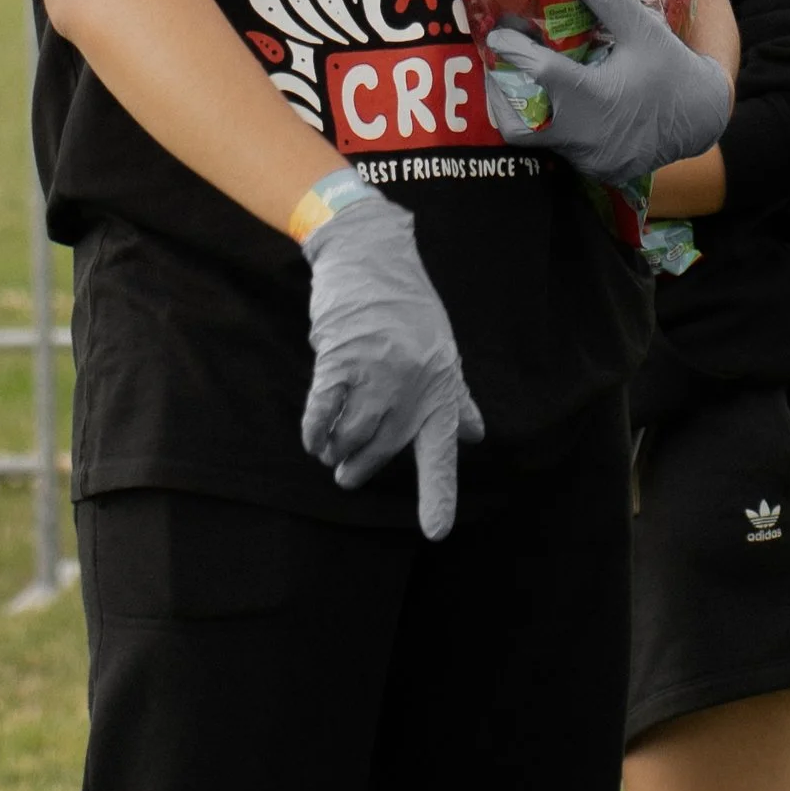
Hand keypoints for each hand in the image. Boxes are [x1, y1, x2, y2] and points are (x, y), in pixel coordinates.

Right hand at [299, 189, 483, 541]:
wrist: (371, 257)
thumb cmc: (408, 309)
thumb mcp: (443, 353)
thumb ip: (456, 400)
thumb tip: (475, 436)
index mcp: (440, 388)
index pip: (442, 452)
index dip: (440, 495)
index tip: (437, 533)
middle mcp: (413, 384)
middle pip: (383, 449)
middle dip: (362, 468)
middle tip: (348, 475)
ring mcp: (377, 371)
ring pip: (351, 435)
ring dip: (336, 450)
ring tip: (329, 451)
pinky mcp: (341, 357)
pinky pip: (323, 411)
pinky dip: (315, 430)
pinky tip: (313, 437)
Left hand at [484, 0, 732, 181]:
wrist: (702, 118)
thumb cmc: (671, 70)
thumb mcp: (644, 29)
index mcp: (595, 98)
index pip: (540, 74)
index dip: (514, 52)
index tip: (498, 36)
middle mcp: (585, 135)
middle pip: (517, 124)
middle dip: (501, 95)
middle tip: (501, 67)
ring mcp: (589, 158)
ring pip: (537, 140)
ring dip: (525, 111)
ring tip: (524, 81)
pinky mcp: (595, 168)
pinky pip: (560, 149)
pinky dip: (552, 126)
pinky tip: (557, 103)